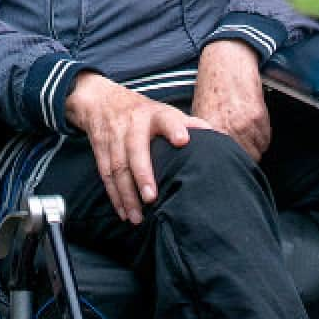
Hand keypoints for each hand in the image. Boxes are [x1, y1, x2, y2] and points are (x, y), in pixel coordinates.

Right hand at [64, 73, 208, 224]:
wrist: (102, 101)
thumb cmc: (143, 113)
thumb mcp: (165, 111)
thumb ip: (189, 124)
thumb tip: (217, 136)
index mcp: (154, 114)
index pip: (166, 119)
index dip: (174, 128)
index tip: (182, 140)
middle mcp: (133, 125)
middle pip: (135, 149)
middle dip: (142, 174)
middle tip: (151, 198)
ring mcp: (114, 137)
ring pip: (117, 167)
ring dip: (126, 194)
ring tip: (138, 217)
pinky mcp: (100, 149)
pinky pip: (105, 175)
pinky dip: (114, 196)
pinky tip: (124, 213)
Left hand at [191, 41, 270, 161]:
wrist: (226, 64)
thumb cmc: (212, 89)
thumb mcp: (201, 115)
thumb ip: (208, 140)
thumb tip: (215, 159)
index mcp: (210, 132)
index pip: (225, 160)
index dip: (229, 163)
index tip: (230, 160)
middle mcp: (227, 130)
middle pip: (244, 159)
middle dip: (244, 156)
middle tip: (240, 147)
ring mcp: (244, 125)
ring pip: (257, 150)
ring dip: (254, 146)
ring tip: (246, 133)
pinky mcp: (259, 117)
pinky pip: (265, 139)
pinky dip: (261, 136)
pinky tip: (253, 124)